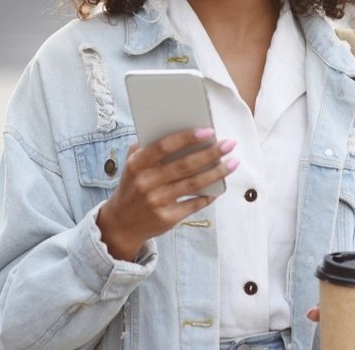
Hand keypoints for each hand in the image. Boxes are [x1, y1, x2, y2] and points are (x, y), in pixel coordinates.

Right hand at [96, 127, 236, 260]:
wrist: (121, 224)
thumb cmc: (133, 186)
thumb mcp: (132, 165)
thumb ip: (148, 147)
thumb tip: (181, 131)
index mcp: (136, 164)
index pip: (164, 146)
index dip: (187, 137)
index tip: (208, 130)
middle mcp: (146, 182)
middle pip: (184, 165)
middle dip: (211, 153)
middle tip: (229, 144)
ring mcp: (156, 202)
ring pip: (193, 184)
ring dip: (216, 173)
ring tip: (233, 162)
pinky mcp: (167, 218)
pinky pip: (193, 204)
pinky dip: (208, 196)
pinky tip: (219, 188)